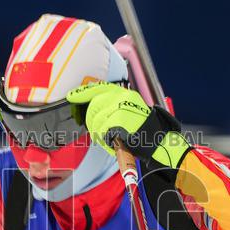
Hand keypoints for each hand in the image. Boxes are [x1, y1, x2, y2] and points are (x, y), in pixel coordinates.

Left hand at [66, 82, 189, 166]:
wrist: (157, 142)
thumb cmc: (142, 132)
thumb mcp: (129, 112)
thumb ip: (112, 107)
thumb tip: (93, 109)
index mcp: (124, 94)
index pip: (99, 88)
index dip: (83, 92)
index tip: (72, 95)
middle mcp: (122, 97)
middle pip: (94, 106)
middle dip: (93, 121)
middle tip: (102, 132)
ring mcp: (120, 107)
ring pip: (96, 121)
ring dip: (101, 134)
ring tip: (113, 138)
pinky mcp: (118, 119)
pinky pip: (102, 131)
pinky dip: (107, 140)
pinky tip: (117, 141)